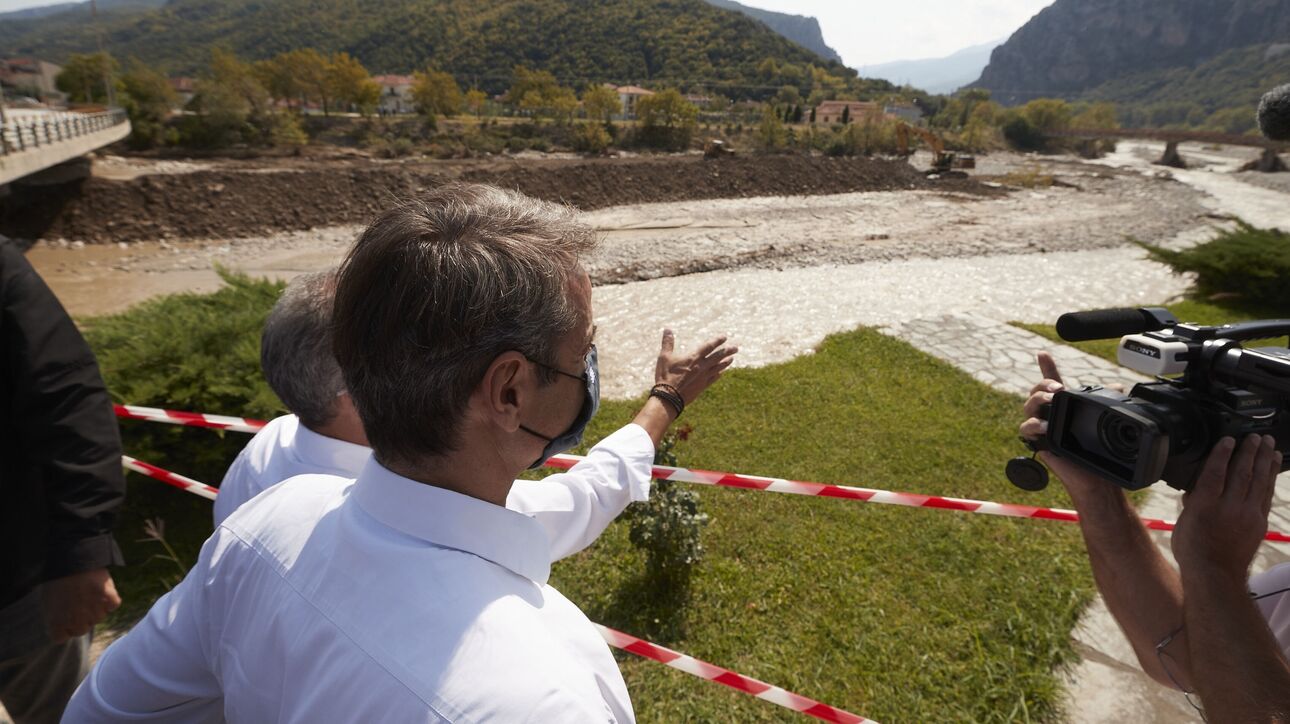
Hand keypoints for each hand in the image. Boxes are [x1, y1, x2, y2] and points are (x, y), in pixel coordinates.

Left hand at [42, 568, 120, 642]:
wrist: (72, 559)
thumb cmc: (57, 579)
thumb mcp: (47, 601)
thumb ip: (55, 617)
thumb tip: (63, 624)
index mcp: (57, 623)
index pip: (62, 637)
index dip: (63, 627)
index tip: (63, 616)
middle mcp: (76, 621)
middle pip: (82, 629)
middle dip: (80, 619)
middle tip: (77, 603)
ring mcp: (94, 610)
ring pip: (99, 617)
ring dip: (95, 608)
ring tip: (88, 592)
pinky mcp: (109, 598)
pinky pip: (113, 605)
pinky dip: (110, 600)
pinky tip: (102, 591)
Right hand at [654, 329, 737, 405]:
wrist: (669, 397)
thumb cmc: (665, 376)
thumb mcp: (664, 357)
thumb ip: (667, 342)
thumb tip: (667, 329)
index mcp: (694, 358)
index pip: (709, 346)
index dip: (717, 341)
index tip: (725, 337)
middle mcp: (702, 367)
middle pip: (718, 357)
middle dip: (727, 351)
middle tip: (736, 348)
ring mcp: (703, 377)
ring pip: (718, 368)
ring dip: (726, 362)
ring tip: (732, 359)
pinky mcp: (702, 387)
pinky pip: (713, 379)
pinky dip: (718, 374)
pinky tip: (721, 373)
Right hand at [1020, 352, 1119, 498]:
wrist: (1095, 479)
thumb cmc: (1098, 456)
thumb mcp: (1104, 425)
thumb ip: (1107, 404)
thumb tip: (1118, 388)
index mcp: (1065, 408)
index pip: (1053, 384)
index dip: (1047, 367)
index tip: (1043, 353)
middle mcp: (1050, 416)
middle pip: (1037, 391)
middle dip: (1043, 384)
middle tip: (1057, 389)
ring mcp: (1042, 428)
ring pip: (1028, 405)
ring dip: (1037, 400)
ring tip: (1050, 401)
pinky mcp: (1038, 442)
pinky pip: (1025, 429)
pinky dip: (1033, 425)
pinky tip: (1044, 426)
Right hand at [1172, 434, 1282, 583]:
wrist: (1215, 576)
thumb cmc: (1193, 551)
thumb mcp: (1183, 523)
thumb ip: (1192, 503)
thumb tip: (1194, 490)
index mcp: (1204, 505)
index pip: (1215, 472)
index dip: (1222, 454)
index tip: (1228, 439)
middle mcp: (1228, 507)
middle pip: (1242, 473)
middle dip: (1249, 452)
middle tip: (1255, 437)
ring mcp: (1247, 515)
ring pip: (1258, 481)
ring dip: (1264, 461)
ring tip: (1269, 445)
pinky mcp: (1259, 522)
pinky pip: (1266, 495)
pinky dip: (1269, 479)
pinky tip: (1273, 468)